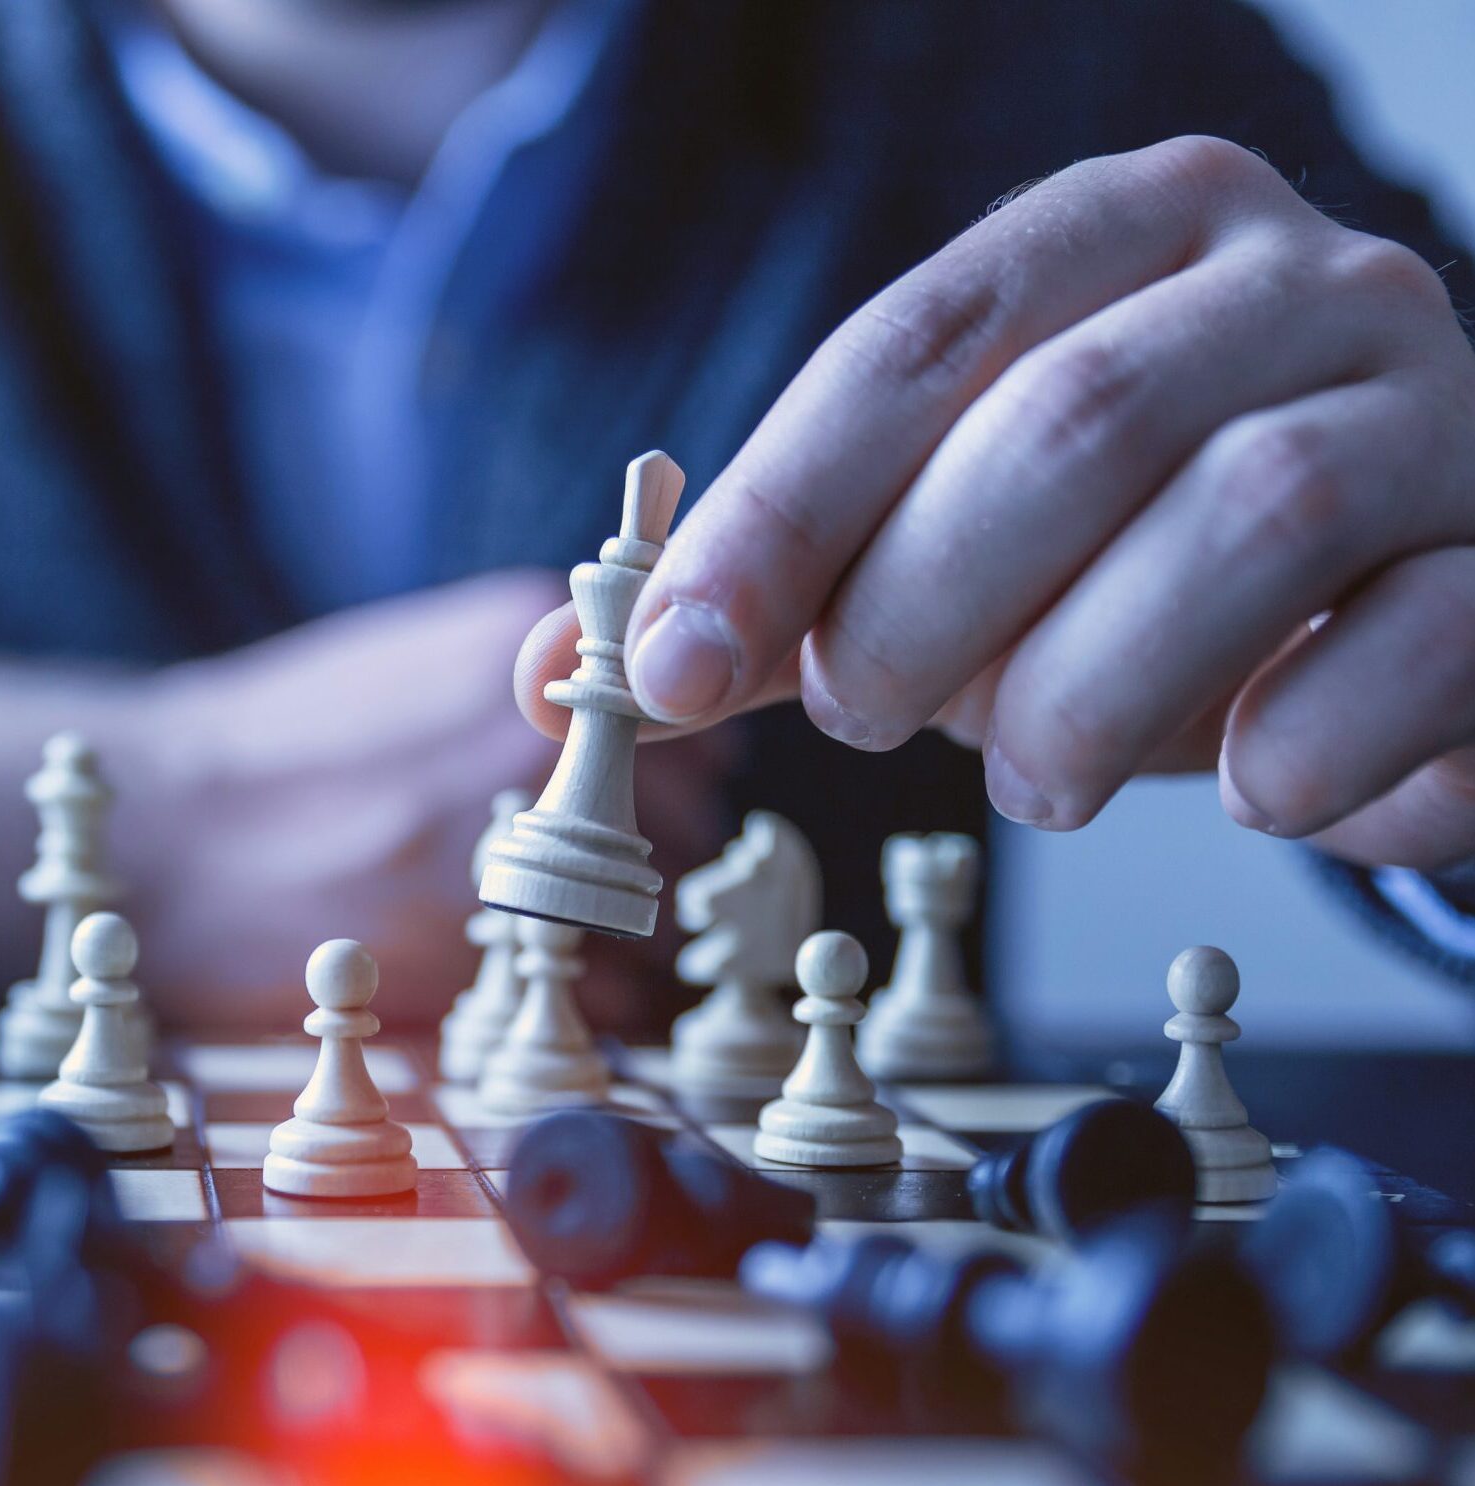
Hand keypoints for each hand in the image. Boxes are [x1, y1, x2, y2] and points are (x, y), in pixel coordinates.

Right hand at [0, 571, 728, 1029]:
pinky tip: (511, 986)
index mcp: (525, 647)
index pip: (696, 721)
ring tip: (535, 942)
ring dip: (621, 944)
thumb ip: (529, 686)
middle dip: (644, 865)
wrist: (159, 832)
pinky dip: (586, 1009)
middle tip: (568, 888)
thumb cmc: (275, 753)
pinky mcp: (481, 952)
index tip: (625, 808)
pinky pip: (608, 999)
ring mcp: (515, 845)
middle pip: (687, 823)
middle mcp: (538, 739)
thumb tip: (634, 727)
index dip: (667, 778)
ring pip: (656, 920)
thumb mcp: (410, 662)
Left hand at [522, 136, 1474, 870]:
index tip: (670, 667)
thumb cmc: (1140, 571)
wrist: (1404, 609)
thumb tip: (558, 673)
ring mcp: (1434, 407)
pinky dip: (1291, 750)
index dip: (777, 513)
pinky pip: (1407, 648)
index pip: (915, 344)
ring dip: (1086, 693)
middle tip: (871, 716)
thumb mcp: (947, 553)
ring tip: (1030, 778)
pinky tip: (1238, 787)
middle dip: (923, 607)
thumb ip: (776, 597)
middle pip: (1072, 422)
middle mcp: (1292, 284)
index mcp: (1122, 236)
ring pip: (1249, 516)